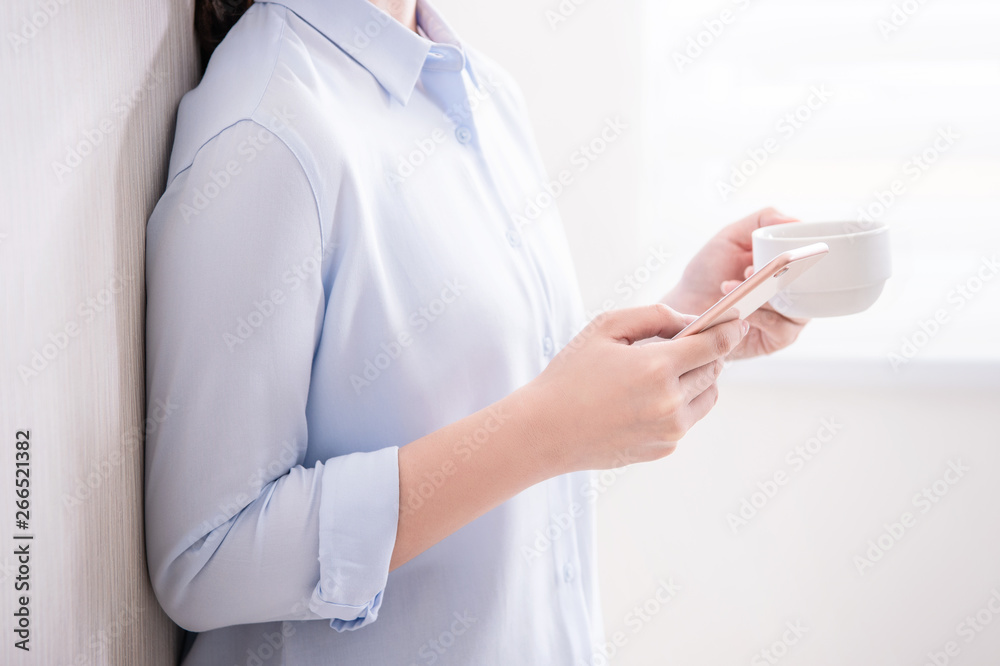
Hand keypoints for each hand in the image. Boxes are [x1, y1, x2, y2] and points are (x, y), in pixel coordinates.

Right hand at [522, 303, 747, 472]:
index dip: (729, 330)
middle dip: (707, 354)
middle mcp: (670, 403)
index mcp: (656, 368)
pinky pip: (687, 419)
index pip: (714, 345)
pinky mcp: (663, 449)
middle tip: (686, 344)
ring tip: (664, 372)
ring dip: (697, 380)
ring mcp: (669, 430)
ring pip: (707, 397)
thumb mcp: (605, 328)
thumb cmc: (570, 375)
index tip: (736, 322)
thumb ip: (654, 315)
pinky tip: (645, 399)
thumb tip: (690, 321)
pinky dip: (678, 405)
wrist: (545, 431)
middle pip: (714, 370)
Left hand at [665, 207, 807, 359]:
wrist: (684, 306)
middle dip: (781, 275)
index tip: (780, 250)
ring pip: (797, 306)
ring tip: (732, 286)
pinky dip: (761, 316)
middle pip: (809, 284)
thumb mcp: (731, 237)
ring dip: (766, 296)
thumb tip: (795, 220)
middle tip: (750, 269)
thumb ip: (760, 220)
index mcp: (787, 267)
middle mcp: (793, 291)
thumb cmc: (709, 272)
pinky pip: (780, 328)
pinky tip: (739, 309)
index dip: (800, 253)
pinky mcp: (777, 339)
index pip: (813, 259)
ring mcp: (788, 316)